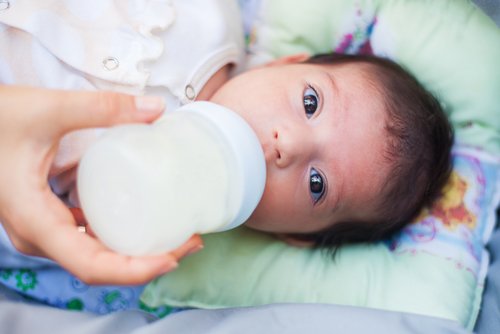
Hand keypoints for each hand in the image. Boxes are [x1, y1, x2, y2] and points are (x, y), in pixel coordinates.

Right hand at [0, 86, 202, 284]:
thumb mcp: (48, 109)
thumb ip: (102, 107)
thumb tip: (157, 109)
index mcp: (35, 220)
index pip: (91, 265)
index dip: (136, 270)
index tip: (174, 257)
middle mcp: (38, 235)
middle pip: (100, 266)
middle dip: (148, 261)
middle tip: (189, 241)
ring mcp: (43, 229)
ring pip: (95, 255)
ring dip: (137, 251)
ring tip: (177, 233)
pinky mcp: (49, 217)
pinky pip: (88, 238)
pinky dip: (119, 236)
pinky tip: (144, 218)